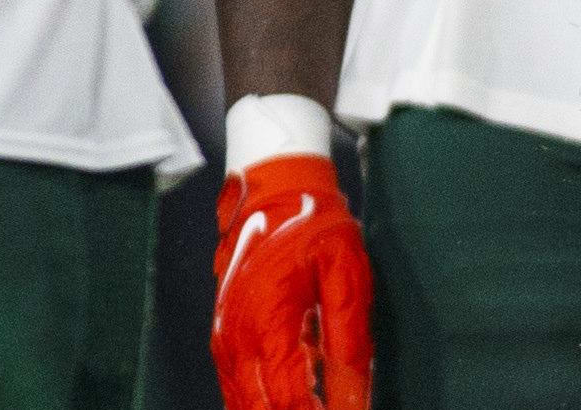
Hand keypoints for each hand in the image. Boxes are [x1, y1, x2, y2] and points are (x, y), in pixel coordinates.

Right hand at [211, 152, 371, 409]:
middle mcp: (237, 341)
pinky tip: (286, 401)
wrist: (273, 193)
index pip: (291, 401)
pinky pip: (235, 389)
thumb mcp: (346, 278)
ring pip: (243, 404)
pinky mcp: (223, 338)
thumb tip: (357, 403)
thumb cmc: (315, 229)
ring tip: (313, 402)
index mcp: (269, 325)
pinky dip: (260, 403)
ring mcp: (224, 341)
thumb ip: (349, 345)